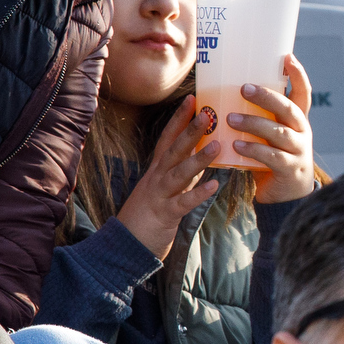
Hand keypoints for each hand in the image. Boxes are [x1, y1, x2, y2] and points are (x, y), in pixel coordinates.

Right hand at [116, 95, 220, 259]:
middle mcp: (157, 177)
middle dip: (190, 131)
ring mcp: (160, 195)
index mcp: (157, 169)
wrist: (126, 245)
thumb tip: (202, 153)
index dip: (179, 118)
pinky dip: (198, 194)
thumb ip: (183, 170)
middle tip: (207, 113)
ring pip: (179, 173)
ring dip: (198, 159)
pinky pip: (183, 203)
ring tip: (217, 145)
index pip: (168, 137)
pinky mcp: (165, 215)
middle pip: (174, 150)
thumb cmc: (149, 214)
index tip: (192, 98)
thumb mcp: (165, 187)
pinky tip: (215, 186)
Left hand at [232, 54, 315, 203]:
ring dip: (254, 123)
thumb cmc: (273, 155)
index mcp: (298, 119)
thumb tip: (224, 92)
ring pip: (278, 132)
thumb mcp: (270, 133)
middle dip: (267, 97)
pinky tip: (236, 146)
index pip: (304, 92)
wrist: (287, 194)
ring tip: (231, 119)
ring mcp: (298, 150)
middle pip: (288, 108)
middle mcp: (302, 131)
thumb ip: (259, 116)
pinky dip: (253, 149)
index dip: (298, 74)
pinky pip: (271, 156)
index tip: (287, 57)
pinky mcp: (290, 169)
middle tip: (244, 88)